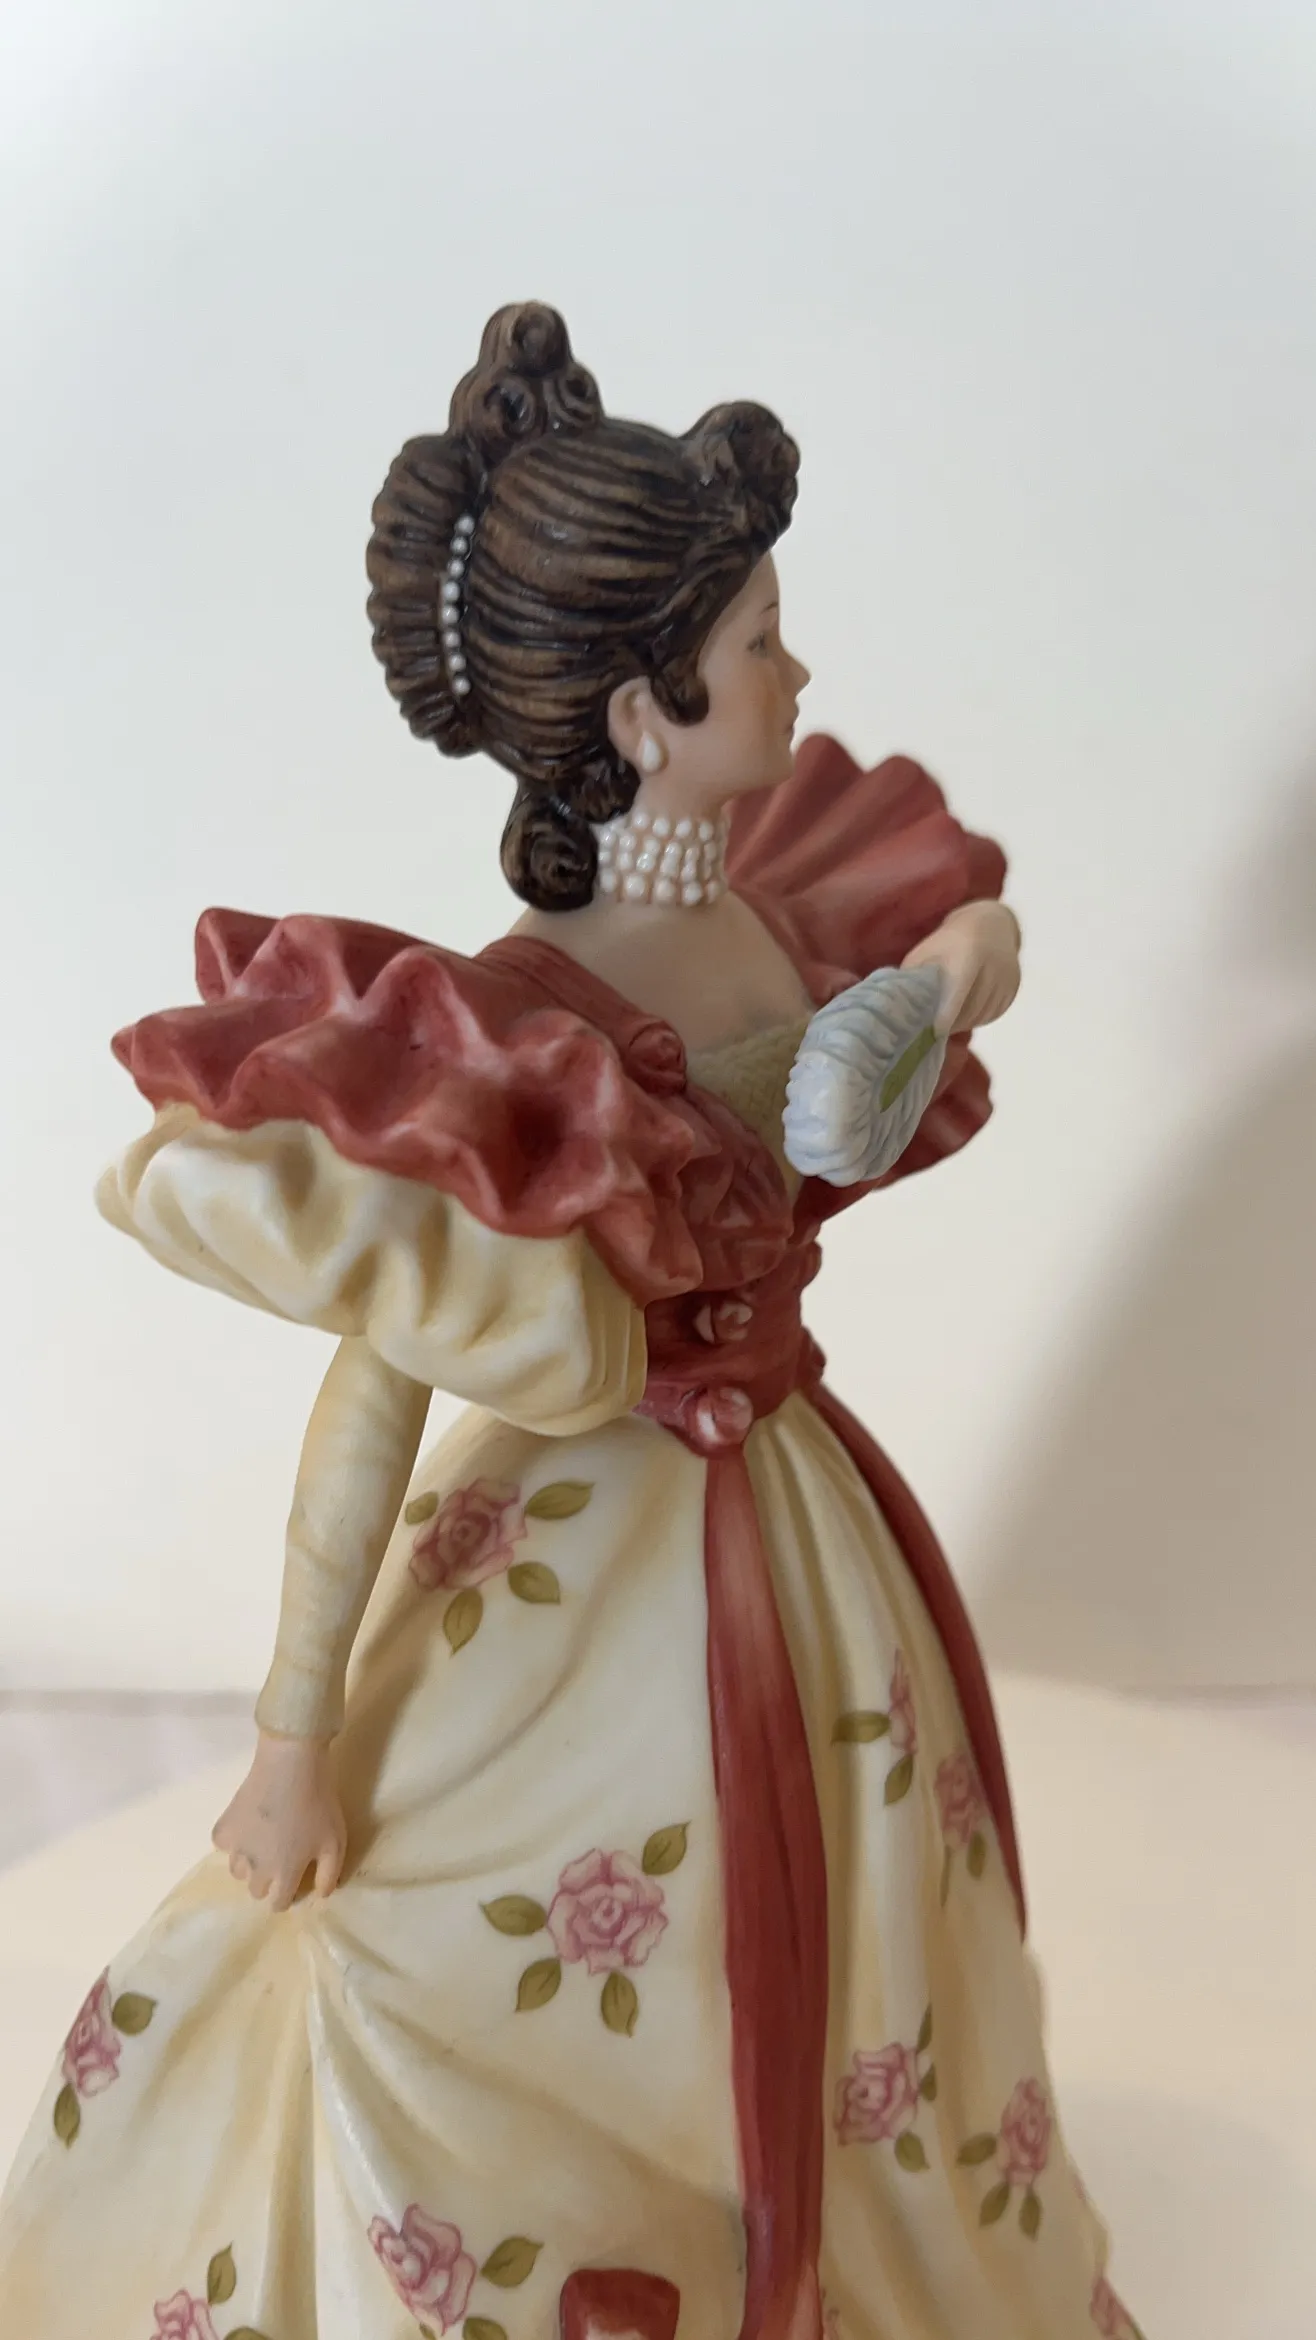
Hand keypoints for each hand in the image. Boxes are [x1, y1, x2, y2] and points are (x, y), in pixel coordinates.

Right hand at [211, 1731, 346, 1909]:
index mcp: (284, 1874)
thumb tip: (321, 1895)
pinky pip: (222, 1845)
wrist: (291, 1764)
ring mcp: (236, 1848)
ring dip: (249, 1864)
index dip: (288, 1895)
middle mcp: (255, 1868)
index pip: (278, 1904)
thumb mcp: (336, 1842)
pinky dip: (232, 1841)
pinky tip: (246, 1827)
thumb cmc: (318, 1804)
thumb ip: (330, 1874)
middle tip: (281, 1858)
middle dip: (268, 1882)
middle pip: (255, 1890)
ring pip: (236, 1871)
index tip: (295, 1879)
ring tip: (263, 1843)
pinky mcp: (224, 1826)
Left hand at [901, 900, 1021, 1034]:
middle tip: (932, 1031)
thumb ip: (916, 978)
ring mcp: (1007, 978)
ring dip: (962, 1022)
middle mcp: (994, 965)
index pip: (960, 988)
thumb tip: (900, 1009)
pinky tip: (963, 1014)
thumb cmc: (949, 941)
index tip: (933, 1031)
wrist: (992, 925)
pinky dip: (976, 1018)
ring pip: (981, 1013)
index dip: (947, 1012)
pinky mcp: (1013, 989)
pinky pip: (991, 1013)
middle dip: (950, 1022)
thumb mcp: (927, 952)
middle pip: (970, 1006)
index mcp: (970, 951)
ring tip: (945, 1022)